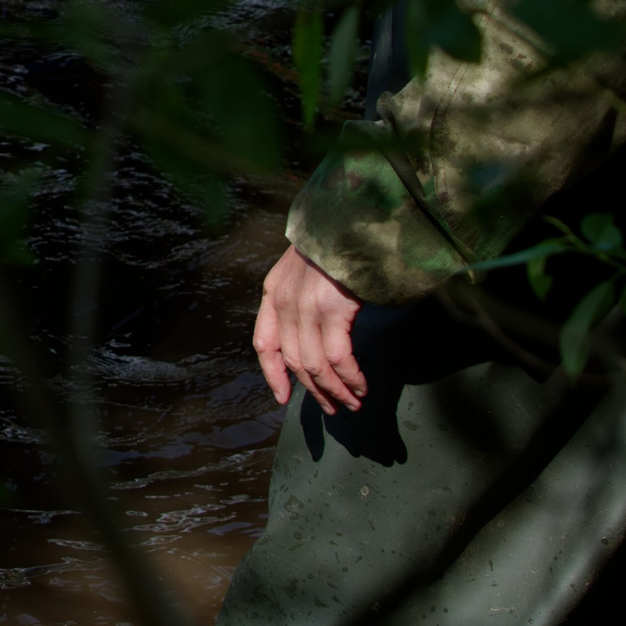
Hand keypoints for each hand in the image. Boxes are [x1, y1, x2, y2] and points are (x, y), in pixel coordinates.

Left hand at [253, 245, 366, 414]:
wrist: (349, 218)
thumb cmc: (334, 242)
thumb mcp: (302, 267)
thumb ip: (299, 296)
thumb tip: (314, 330)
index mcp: (272, 292)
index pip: (264, 342)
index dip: (272, 373)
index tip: (282, 396)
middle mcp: (283, 303)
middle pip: (293, 360)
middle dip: (315, 390)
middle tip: (333, 407)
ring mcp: (306, 308)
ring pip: (315, 366)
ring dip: (335, 390)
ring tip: (352, 403)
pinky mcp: (332, 312)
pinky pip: (338, 359)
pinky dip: (350, 379)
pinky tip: (361, 387)